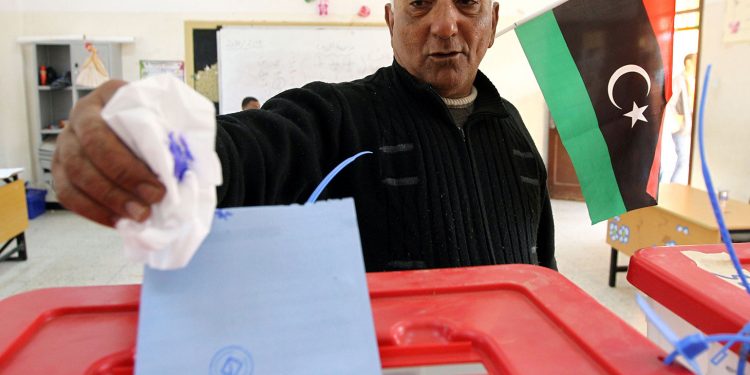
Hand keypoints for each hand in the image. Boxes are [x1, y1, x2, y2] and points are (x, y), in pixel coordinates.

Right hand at [52, 80, 165, 226]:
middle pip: (84, 157)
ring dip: (107, 203)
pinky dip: (94, 211)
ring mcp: (66, 145)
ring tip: (137, 217)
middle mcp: (79, 119)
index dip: (126, 165)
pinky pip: (68, 195)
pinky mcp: (63, 170)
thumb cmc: (158, 120)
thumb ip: (169, 132)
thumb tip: (182, 166)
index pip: (100, 131)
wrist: (147, 125)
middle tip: (148, 206)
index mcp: (105, 99)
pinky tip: (118, 221)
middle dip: (119, 187)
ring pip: (73, 178)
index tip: (157, 188)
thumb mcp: (167, 115)